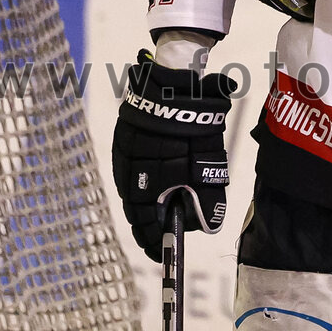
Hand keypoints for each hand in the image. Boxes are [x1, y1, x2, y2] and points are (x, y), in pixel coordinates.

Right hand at [112, 49, 235, 261]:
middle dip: (148, 223)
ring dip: (142, 201)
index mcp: (148, 179)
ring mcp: (123, 153)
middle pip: (136, 208)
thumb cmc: (196, 122)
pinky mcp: (122, 138)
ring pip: (130, 187)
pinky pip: (128, 167)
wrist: (174, 81)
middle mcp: (129, 171)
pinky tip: (149, 182)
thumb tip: (208, 225)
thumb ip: (208, 192)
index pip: (146, 223)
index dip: (153, 239)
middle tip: (159, 235)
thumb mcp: (208, 158)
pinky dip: (139, 179)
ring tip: (155, 212)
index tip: (160, 250)